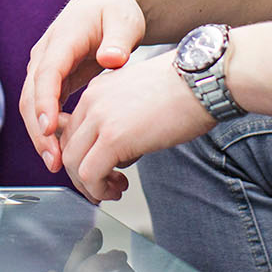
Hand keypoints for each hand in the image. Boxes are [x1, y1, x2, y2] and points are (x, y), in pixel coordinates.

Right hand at [20, 0, 147, 174]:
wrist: (109, 1)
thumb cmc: (118, 9)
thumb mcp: (125, 20)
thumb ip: (119, 39)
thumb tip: (112, 59)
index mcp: (62, 37)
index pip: (46, 73)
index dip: (44, 102)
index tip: (50, 128)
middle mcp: (46, 53)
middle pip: (30, 94)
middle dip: (39, 129)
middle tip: (55, 160)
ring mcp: (46, 66)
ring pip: (31, 104)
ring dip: (41, 134)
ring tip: (57, 163)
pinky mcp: (52, 77)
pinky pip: (43, 106)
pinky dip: (49, 128)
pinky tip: (63, 149)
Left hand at [57, 55, 212, 202]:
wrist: (203, 81)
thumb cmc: (186, 89)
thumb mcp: (140, 99)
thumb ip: (122, 119)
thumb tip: (119, 153)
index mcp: (98, 89)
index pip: (73, 129)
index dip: (82, 154)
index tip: (97, 169)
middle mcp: (92, 100)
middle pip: (68, 146)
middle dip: (81, 173)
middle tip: (102, 186)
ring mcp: (100, 118)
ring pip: (73, 162)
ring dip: (89, 185)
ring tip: (112, 191)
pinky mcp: (113, 137)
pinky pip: (90, 173)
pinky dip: (99, 189)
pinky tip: (117, 189)